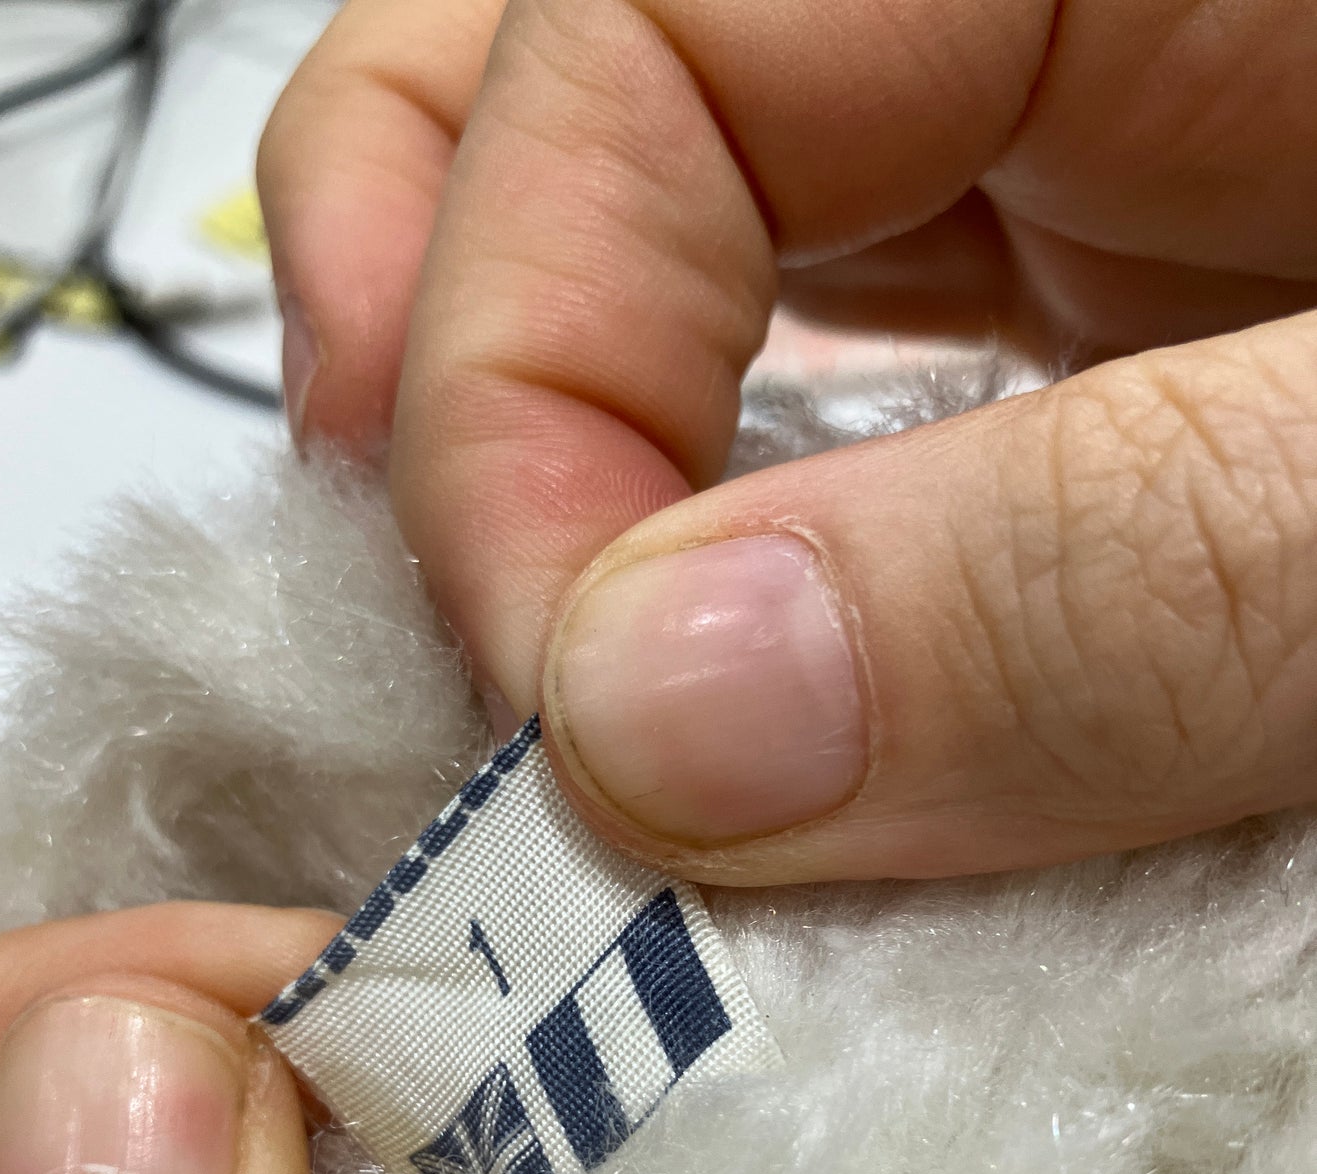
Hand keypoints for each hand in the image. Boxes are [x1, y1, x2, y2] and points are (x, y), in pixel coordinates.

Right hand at [259, 0, 1316, 883]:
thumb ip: (1095, 582)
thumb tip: (657, 723)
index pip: (630, 41)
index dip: (518, 388)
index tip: (574, 734)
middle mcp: (1049, 17)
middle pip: (554, 89)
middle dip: (438, 380)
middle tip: (443, 658)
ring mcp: (1072, 162)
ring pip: (662, 237)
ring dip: (543, 480)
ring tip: (541, 703)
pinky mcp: (1105, 323)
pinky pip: (819, 379)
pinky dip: (724, 557)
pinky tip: (721, 714)